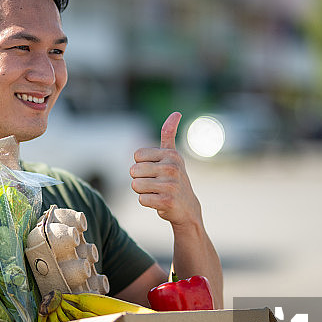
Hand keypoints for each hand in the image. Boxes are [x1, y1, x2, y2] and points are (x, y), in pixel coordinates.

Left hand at [130, 112, 201, 231]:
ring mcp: (170, 185)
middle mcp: (172, 167)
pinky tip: (159, 202)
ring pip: (135, 185)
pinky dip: (147, 202)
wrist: (187, 208)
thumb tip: (176, 112)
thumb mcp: (173, 156)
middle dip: (140, 179)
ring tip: (157, 192)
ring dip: (143, 191)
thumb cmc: (174, 179)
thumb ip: (169, 134)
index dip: (142, 165)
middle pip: (134, 170)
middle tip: (156, 184)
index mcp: (171, 155)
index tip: (156, 171)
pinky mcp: (167, 201)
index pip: (137, 156)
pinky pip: (141, 199)